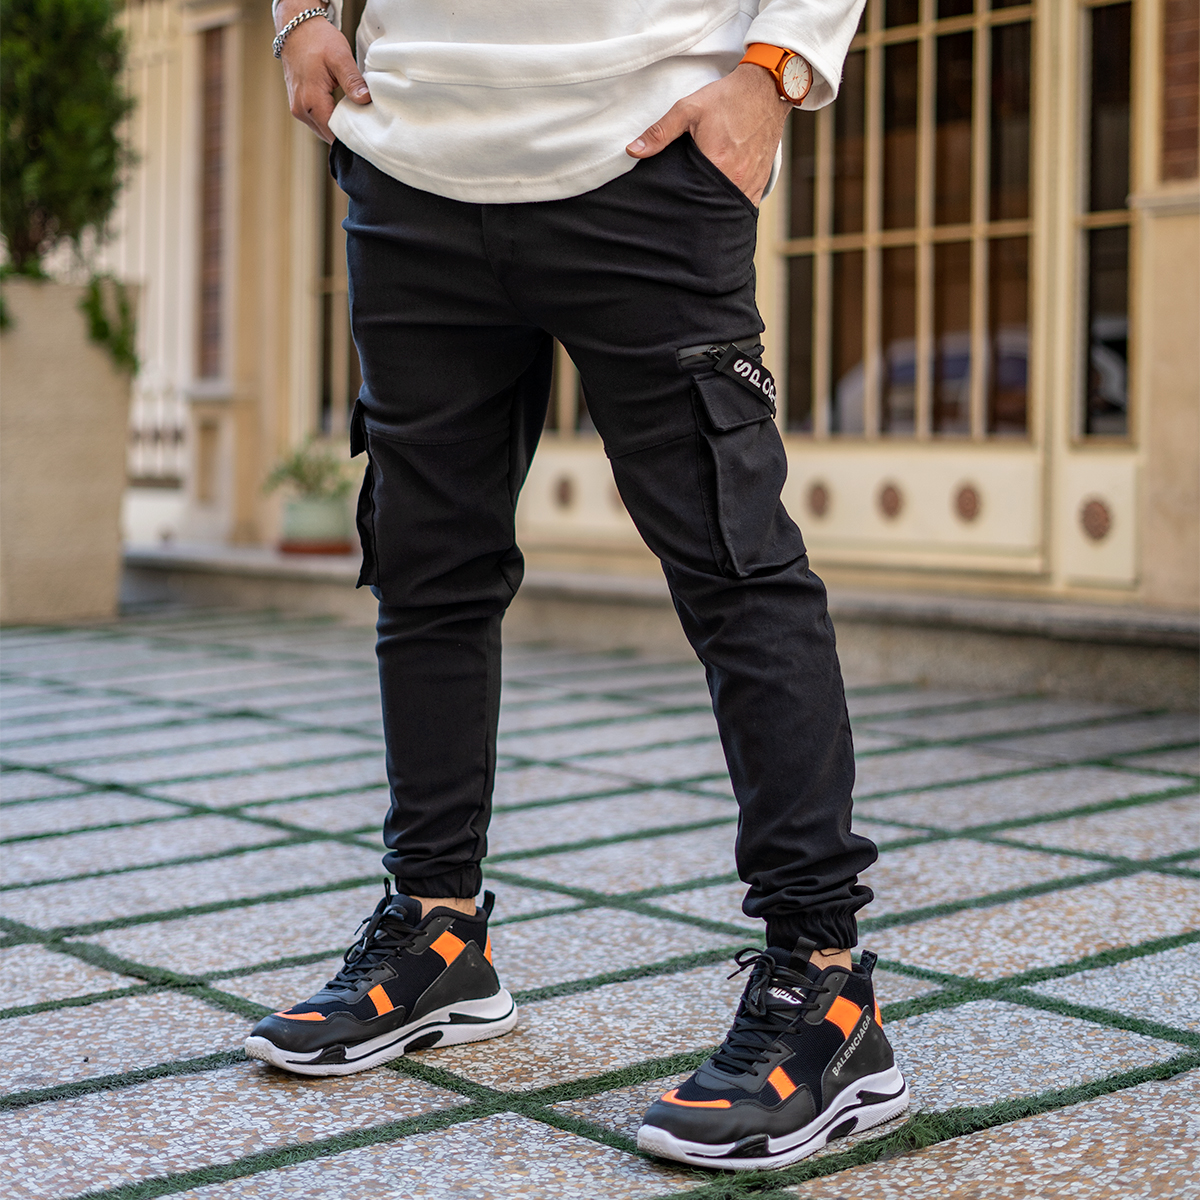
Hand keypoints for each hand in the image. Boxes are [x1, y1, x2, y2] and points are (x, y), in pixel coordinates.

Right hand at [275, 0, 370, 142]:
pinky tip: (342, 113)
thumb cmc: (318, 40)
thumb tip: (365, 100)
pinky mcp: (298, 105)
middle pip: (328, 134)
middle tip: (366, 130)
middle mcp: (301, 109)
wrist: (297, 28)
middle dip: (345, 134)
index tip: (367, 138)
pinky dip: (329, 120)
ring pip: (322, 129)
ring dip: (337, 127)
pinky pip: (316, 121)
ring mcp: (297, 108)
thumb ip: (352, 81)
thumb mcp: (340, 57)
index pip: (333, 133)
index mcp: (311, 100)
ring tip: (355, 120)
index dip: (350, 137)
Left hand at [626, 63, 789, 205]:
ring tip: (700, 211)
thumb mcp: (688, 109)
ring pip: (728, 209)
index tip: (670, 205)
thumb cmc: (727, 98)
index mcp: (716, 163)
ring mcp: (750, 182)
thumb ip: (660, 132)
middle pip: (709, 207)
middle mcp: (736, 178)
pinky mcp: (760, 182)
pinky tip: (720, 205)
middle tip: (683, 211)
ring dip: (714, 210)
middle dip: (696, 211)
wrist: (766, 89)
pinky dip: (731, 207)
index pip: (691, 197)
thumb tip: (633, 151)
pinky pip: (745, 205)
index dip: (679, 203)